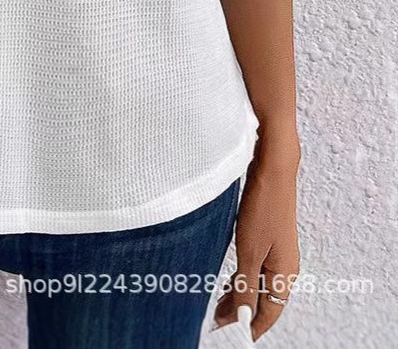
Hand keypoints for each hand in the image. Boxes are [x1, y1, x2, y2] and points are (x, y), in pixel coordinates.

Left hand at [213, 136, 300, 340]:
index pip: (270, 312)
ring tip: (217, 304)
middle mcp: (285, 266)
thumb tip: (244, 316)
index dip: (252, 326)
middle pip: (264, 299)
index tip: (233, 335)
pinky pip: (256, 267)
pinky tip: (228, 279)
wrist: (273, 169)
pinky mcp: (268, 238)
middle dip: (241, 311)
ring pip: (258, 282)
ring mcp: (278, 251)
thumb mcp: (250, 250)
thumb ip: (247, 285)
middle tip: (217, 320)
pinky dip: (242, 276)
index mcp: (285, 273)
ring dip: (240, 293)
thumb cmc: (263, 207)